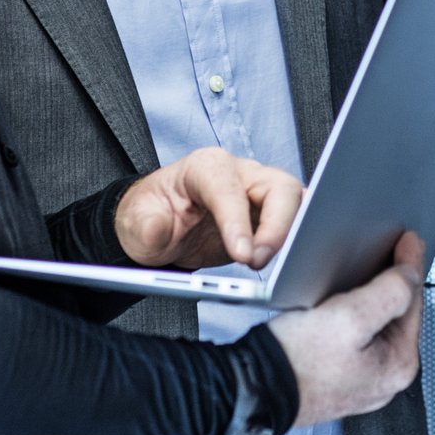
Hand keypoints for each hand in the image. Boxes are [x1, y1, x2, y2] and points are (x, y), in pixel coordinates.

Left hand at [114, 147, 302, 270]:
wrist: (159, 224)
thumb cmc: (151, 215)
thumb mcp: (135, 224)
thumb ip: (146, 225)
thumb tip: (158, 228)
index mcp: (206, 166)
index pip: (229, 188)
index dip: (238, 220)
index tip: (242, 255)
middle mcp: (240, 174)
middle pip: (279, 188)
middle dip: (277, 226)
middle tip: (258, 262)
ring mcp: (260, 193)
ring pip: (296, 203)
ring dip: (294, 234)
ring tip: (279, 267)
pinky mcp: (271, 215)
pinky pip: (298, 221)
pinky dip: (300, 240)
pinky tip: (292, 264)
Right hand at [269, 233, 424, 427]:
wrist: (255, 390)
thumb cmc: (297, 363)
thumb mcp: (352, 318)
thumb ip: (390, 292)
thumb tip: (410, 274)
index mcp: (399, 364)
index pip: (414, 301)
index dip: (410, 264)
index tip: (408, 239)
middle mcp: (385, 377)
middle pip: (397, 313)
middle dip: (392, 281)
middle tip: (388, 250)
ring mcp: (362, 378)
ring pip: (375, 323)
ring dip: (370, 296)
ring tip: (363, 271)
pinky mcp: (338, 375)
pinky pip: (354, 336)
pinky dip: (351, 314)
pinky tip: (337, 302)